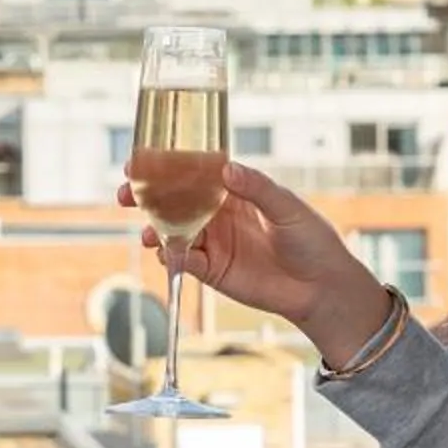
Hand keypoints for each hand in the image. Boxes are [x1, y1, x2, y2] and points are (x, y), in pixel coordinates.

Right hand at [119, 161, 391, 367]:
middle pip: (171, 201)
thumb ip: (256, 188)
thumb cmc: (312, 240)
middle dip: (145, 198)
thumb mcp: (286, 207)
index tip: (141, 160)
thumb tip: (226, 170)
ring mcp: (211, 242)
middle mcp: (216, 215)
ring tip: (146, 233)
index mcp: (233, 191)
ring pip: (171, 231)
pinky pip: (183, 261)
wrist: (322, 287)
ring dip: (152, 229)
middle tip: (125, 194)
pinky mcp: (211, 270)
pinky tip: (167, 253)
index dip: (165, 166)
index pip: (192, 173)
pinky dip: (171, 257)